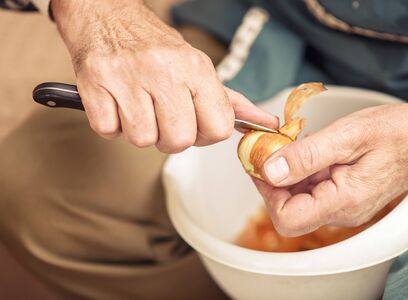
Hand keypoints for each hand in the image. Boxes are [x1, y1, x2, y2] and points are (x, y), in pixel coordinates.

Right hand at [51, 0, 276, 151]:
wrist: (107, 17)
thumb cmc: (155, 49)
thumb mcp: (197, 68)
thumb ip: (228, 101)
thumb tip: (265, 124)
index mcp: (197, 68)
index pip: (219, 128)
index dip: (205, 134)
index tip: (193, 124)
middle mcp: (165, 70)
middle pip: (179, 140)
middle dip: (169, 137)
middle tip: (161, 116)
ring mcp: (128, 76)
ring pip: (142, 139)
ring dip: (139, 130)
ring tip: (137, 106)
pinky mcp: (95, 83)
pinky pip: (108, 130)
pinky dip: (112, 124)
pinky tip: (116, 103)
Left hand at [253, 101, 407, 236]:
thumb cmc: (397, 133)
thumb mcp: (347, 136)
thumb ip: (306, 156)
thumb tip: (270, 171)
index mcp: (343, 202)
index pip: (287, 218)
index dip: (266, 192)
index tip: (260, 163)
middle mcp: (342, 211)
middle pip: (289, 210)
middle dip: (273, 180)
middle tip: (269, 149)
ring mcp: (343, 205)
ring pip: (299, 198)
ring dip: (287, 173)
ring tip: (288, 144)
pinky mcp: (344, 195)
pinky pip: (313, 189)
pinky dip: (301, 170)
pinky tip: (305, 150)